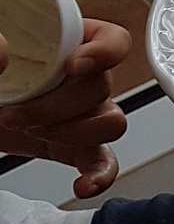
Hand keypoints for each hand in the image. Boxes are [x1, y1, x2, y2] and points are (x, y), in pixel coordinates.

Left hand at [0, 20, 130, 196]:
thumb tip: (3, 50)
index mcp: (66, 42)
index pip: (112, 40)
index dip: (104, 52)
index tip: (73, 66)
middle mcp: (80, 77)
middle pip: (102, 87)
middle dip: (57, 106)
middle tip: (15, 112)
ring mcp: (80, 112)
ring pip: (110, 122)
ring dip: (73, 133)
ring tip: (32, 132)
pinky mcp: (72, 145)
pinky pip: (103, 160)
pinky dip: (99, 174)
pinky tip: (85, 184)